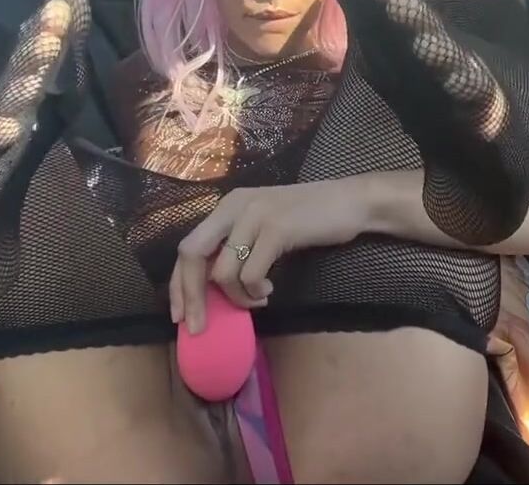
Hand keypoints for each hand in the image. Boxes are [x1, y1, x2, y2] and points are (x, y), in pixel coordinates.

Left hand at [169, 176, 372, 333]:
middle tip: (199, 327)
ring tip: (258, 298)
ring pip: (221, 272)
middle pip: (191, 254)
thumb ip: (237, 246)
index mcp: (228, 206)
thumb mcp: (262, 226)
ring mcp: (255, 215)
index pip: (188, 245)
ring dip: (237, 297)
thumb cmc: (308, 218)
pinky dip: (255, 291)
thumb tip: (212, 287)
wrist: (349, 201)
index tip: (180, 315)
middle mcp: (234, 206)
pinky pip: (250, 275)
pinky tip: (270, 290)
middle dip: (190, 295)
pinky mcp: (276, 229)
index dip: (178, 283)